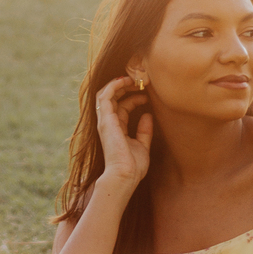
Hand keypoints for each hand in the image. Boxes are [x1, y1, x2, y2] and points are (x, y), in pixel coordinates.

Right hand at [95, 76, 152, 194]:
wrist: (124, 175)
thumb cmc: (133, 166)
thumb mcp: (143, 145)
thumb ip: (144, 131)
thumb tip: (147, 115)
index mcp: (117, 129)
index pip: (122, 107)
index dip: (134, 98)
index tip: (147, 96)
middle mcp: (109, 123)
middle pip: (114, 98)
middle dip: (126, 87)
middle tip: (140, 81)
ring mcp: (105, 121)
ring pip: (106, 94)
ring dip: (119, 83)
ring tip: (133, 78)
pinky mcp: (105, 119)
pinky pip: (105, 96)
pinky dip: (114, 85)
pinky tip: (125, 80)